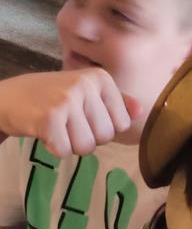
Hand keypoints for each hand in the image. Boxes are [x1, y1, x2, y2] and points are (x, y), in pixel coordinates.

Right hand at [0, 68, 141, 156]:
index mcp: (100, 78)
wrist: (8, 98)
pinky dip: (54, 148)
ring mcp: (67, 100)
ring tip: (57, 127)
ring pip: (87, 147)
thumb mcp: (86, 93)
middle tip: (67, 122)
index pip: (122, 124)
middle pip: (105, 137)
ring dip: (70, 145)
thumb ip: (116, 102)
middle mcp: (85, 84)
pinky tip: (45, 131)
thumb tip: (141, 111)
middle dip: (86, 138)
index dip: (102, 128)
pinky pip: (65, 151)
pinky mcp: (49, 118)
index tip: (83, 115)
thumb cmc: (51, 96)